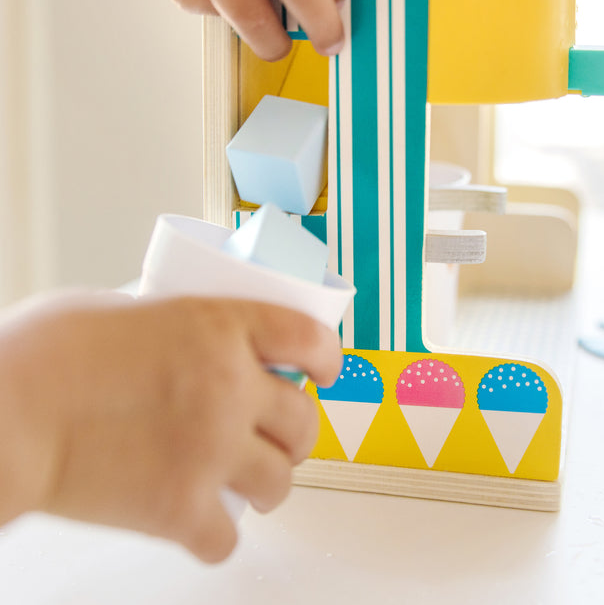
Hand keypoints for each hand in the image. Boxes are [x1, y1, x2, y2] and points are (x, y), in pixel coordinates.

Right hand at [0, 290, 341, 561]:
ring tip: (249, 482)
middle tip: (281, 437)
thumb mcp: (126, 309)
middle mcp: (229, 387)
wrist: (4, 413)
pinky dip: (216, 535)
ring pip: (280, 480)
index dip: (328, 356)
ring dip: (269, 483)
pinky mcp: (179, 508)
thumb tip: (184, 337)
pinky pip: (227, 537)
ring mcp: (210, 450)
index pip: (308, 337)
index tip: (326, 370)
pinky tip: (200, 523)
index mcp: (220, 327)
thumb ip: (173, 324)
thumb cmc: (46, 354)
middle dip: (298, 432)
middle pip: (303, 420)